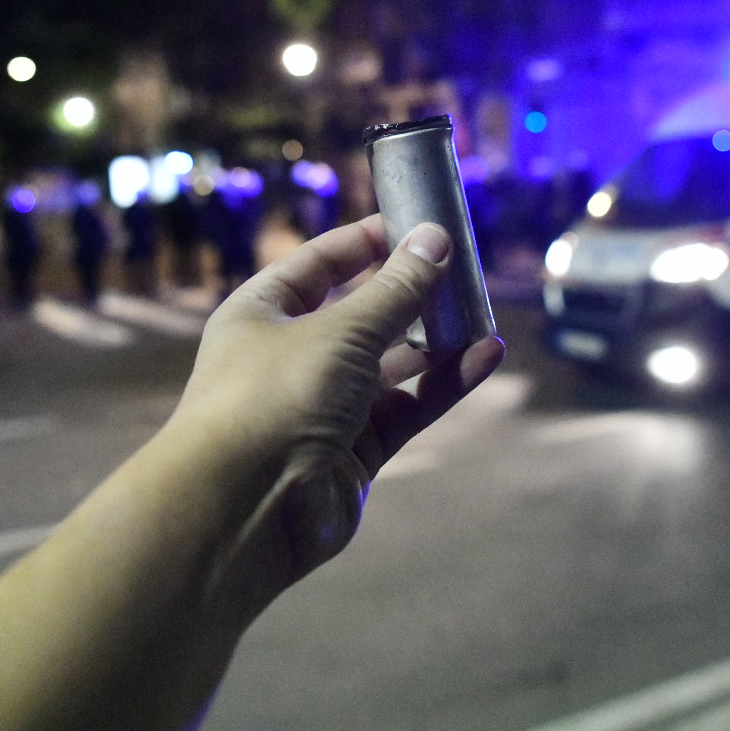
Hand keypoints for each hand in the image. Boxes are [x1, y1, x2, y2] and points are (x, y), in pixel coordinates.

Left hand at [168, 214, 503, 610]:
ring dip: (437, 341)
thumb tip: (435, 239)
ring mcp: (324, 408)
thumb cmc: (275, 396)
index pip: (320, 265)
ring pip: (391, 366)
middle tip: (465, 271)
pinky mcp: (354, 453)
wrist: (244, 507)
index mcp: (263, 313)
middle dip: (412, 295)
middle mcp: (290, 357)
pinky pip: (406, 408)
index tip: (418, 224)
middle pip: (362, 315)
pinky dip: (443, 384)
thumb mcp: (342, 330)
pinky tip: (485, 357)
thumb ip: (396, 289)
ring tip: (485, 315)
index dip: (367, 242)